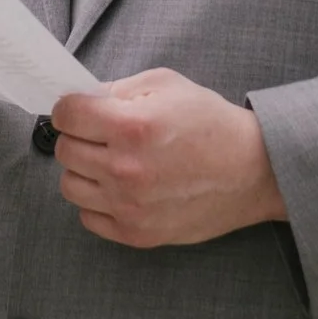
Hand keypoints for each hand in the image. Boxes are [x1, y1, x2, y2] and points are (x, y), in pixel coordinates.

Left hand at [50, 68, 285, 247]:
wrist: (253, 170)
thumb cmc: (211, 124)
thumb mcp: (166, 85)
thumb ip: (118, 89)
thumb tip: (82, 100)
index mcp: (131, 126)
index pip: (66, 115)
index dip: (70, 107)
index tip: (80, 110)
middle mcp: (126, 169)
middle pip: (64, 150)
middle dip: (78, 136)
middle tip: (99, 134)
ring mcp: (130, 206)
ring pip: (70, 185)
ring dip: (83, 170)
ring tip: (108, 162)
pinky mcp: (137, 233)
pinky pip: (88, 218)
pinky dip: (97, 202)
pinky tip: (118, 188)